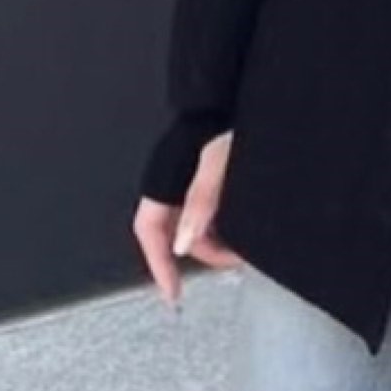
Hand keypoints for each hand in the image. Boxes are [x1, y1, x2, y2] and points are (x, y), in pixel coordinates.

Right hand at [132, 129, 244, 305]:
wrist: (237, 97)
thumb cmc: (226, 120)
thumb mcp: (216, 163)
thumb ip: (201, 202)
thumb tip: (184, 243)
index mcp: (163, 179)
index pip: (149, 232)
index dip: (158, 265)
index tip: (173, 293)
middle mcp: (172, 182)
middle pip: (175, 233)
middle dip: (201, 253)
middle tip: (229, 262)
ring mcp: (189, 180)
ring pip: (193, 224)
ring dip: (214, 239)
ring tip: (241, 247)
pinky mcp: (209, 176)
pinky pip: (207, 210)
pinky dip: (222, 223)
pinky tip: (241, 227)